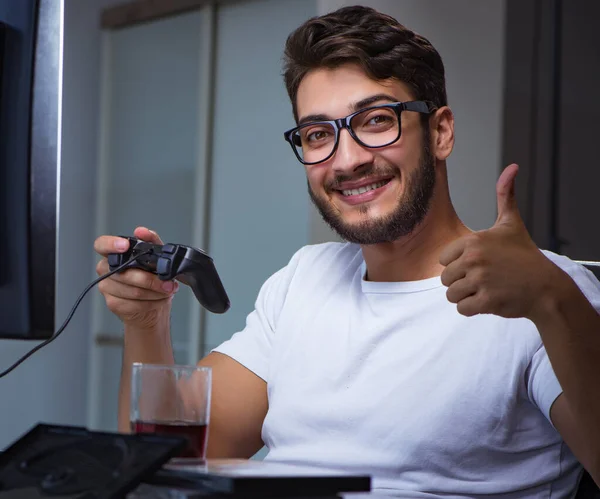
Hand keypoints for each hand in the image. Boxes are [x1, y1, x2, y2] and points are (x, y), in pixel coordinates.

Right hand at [94, 226, 178, 328]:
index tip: (124, 246)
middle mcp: (106, 269)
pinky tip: (157, 300)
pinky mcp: (113, 304)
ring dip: (155, 292)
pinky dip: (152, 303)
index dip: (111, 244)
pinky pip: (134, 304)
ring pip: (133, 291)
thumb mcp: (157, 256)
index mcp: (114, 254)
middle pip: (125, 273)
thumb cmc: (152, 277)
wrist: (154, 303)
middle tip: (167, 282)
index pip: (102, 244)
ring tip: (166, 291)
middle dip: (151, 280)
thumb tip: (142, 232)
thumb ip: (152, 241)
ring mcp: (107, 287)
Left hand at [439, 163, 559, 319]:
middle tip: (483, 280)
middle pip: (445, 278)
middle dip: (461, 282)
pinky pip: (462, 309)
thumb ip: (505, 197)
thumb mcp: (512, 224)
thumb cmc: (526, 257)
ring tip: (485, 290)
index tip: (479, 264)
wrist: (546, 287)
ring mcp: (480, 281)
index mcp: (474, 241)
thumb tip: (511, 168)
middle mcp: (474, 259)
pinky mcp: (486, 301)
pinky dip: (472, 308)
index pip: (444, 259)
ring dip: (465, 296)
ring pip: (451, 295)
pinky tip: (488, 300)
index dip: (458, 264)